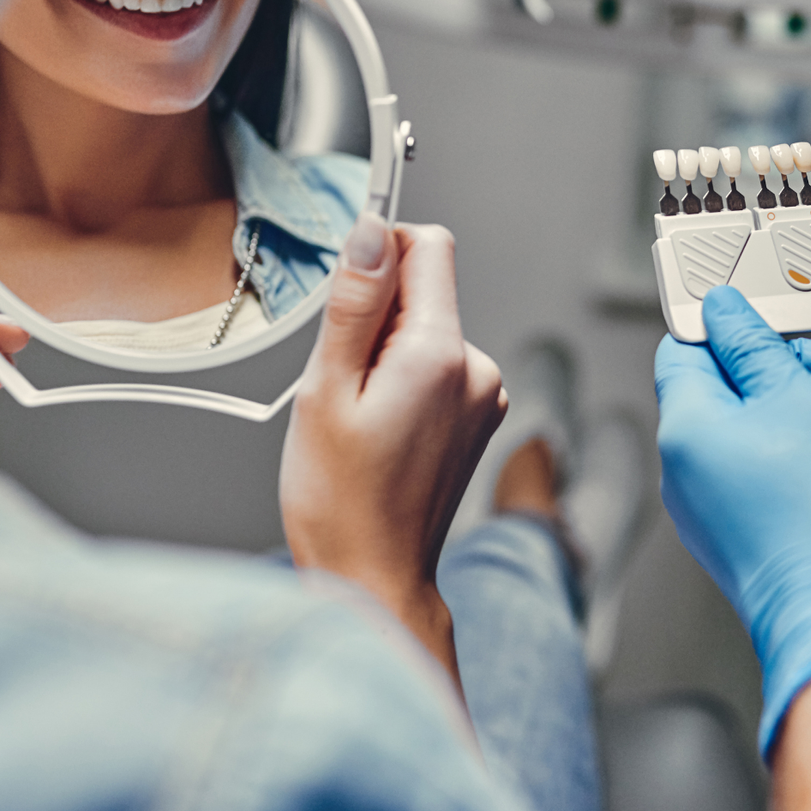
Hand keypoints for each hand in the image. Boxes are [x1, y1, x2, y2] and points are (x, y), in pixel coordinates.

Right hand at [279, 217, 506, 679]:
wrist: (374, 578)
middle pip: (425, 291)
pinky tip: (380, 430)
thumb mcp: (326, 390)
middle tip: (343, 382)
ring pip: (427, 331)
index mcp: (441, 355)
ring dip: (386, 355)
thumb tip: (372, 232)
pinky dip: (404, 382)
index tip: (346, 294)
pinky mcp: (478, 418)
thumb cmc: (342, 503)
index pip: (428, 246)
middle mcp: (477, 371)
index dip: (380, 253)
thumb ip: (354, 304)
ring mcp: (484, 397)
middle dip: (375, 316)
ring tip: (360, 417)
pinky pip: (437, 368)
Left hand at [655, 287, 810, 757]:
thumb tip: (723, 311)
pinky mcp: (735, 536)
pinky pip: (756, 472)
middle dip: (783, 373)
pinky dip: (796, 458)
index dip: (733, 327)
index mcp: (684, 429)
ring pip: (747, 428)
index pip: (684, 346)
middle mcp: (681, 471)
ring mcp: (705, 508)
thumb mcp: (802, 403)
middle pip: (721, 385)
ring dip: (799, 414)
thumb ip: (755, 348)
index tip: (780, 325)